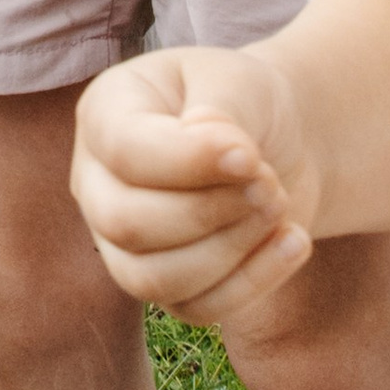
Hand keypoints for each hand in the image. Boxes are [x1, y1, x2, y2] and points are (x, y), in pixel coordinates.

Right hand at [70, 45, 319, 328]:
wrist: (272, 143)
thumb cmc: (245, 102)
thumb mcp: (237, 82)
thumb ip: (224, 112)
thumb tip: (226, 156)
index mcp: (104, 114)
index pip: (123, 151)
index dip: (188, 161)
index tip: (251, 155)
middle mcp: (96, 182)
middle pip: (125, 223)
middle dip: (211, 210)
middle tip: (269, 183)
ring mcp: (120, 241)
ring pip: (151, 278)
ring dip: (231, 250)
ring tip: (280, 206)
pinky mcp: (163, 284)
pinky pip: (194, 307)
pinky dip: (252, 282)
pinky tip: (293, 239)